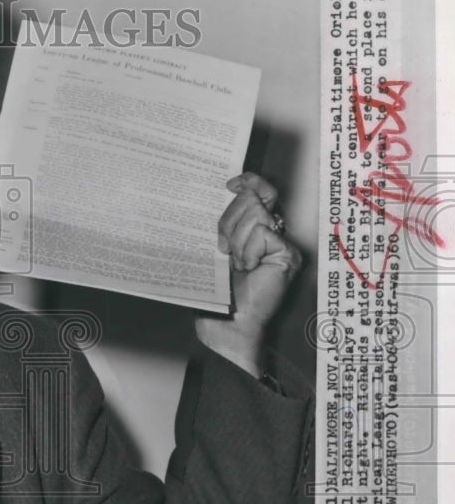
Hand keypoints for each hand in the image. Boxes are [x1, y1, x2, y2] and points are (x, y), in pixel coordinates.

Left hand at [195, 172, 302, 376]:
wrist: (225, 322)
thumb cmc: (218, 290)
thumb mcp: (216, 247)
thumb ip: (224, 222)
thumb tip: (225, 193)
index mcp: (254, 227)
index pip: (259, 190)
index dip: (248, 182)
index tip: (230, 185)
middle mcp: (272, 232)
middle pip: (251, 199)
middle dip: (230, 220)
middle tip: (224, 247)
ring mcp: (282, 243)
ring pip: (256, 215)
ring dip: (237, 239)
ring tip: (236, 262)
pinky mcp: (288, 254)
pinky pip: (263, 235)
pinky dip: (248, 251)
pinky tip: (248, 268)